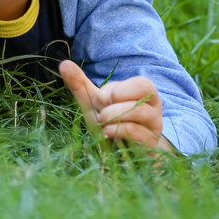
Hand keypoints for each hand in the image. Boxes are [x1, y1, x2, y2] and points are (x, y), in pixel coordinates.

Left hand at [59, 59, 173, 153]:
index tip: (101, 99)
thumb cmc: (109, 123)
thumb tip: (64, 63)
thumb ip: (80, 84)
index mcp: (145, 96)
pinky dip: (117, 131)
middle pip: (144, 95)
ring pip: (141, 114)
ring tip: (101, 122)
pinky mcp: (151, 148)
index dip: (116, 89)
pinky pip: (140, 135)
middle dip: (115, 101)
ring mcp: (155, 130)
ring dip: (114, 116)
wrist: (118, 155)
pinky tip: (105, 134)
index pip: (141, 83)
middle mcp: (154, 112)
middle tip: (101, 111)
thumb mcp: (93, 103)